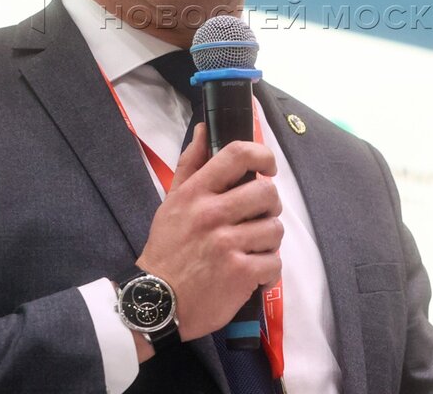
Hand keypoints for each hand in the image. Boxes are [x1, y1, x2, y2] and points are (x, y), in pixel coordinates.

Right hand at [136, 123, 282, 342]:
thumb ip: (190, 164)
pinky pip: (274, 263)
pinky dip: (268, 271)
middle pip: (266, 192)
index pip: (237, 155)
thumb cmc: (167, 250)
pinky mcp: (241, 274)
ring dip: (268, 241)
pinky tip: (253, 274)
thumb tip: (203, 128)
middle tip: (258, 217)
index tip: (268, 167)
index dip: (262, 155)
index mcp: (195, 193)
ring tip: (250, 249)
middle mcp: (212, 214)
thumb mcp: (171, 203)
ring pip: (275, 229)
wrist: (157, 303)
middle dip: (269, 205)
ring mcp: (227, 244)